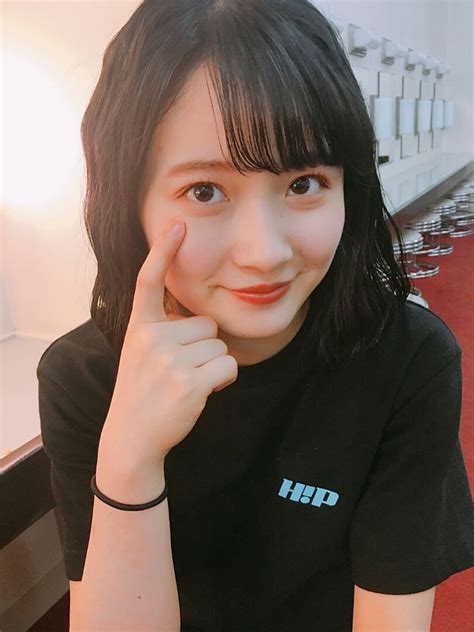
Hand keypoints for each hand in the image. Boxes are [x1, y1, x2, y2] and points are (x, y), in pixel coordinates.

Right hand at [102, 218, 237, 466]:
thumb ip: (163, 328)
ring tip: (186, 383)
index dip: (163, 251)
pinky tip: (202, 392)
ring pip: (219, 344)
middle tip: (179, 370)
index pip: (149, 281)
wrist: (132, 437)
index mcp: (140, 327)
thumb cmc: (143, 391)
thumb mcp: (141, 353)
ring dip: (213, 364)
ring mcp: (170, 360)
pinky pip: (228, 365)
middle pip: (207, 323)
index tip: (176, 225)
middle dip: (203, 346)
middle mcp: (152, 338)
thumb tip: (199, 315)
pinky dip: (224, 379)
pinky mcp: (189, 382)